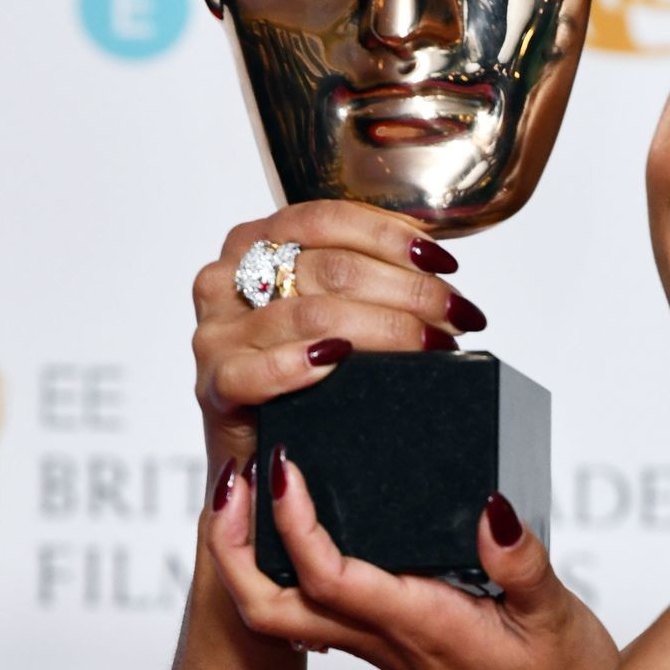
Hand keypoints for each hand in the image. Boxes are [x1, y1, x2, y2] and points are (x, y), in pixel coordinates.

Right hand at [191, 202, 483, 468]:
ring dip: (384, 329)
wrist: (257, 448)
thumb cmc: (300, 375)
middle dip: (408, 291)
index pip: (327, 220)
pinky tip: (339, 362)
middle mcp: (229, 279)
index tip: (443, 263)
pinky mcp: (214, 386)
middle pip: (331, 269)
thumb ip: (362, 275)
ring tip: (433, 345)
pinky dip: (302, 364)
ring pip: (311, 315)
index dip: (392, 237)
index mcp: (255, 243)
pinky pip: (258, 370)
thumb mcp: (330, 308)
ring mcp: (217, 333)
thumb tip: (436, 268)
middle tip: (455, 315)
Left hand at [205, 453, 620, 669]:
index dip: (294, 523)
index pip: (326, 578)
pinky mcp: (381, 641)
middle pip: (267, 607)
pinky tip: (296, 521)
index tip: (287, 468)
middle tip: (233, 481)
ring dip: (244, 554)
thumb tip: (493, 508)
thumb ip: (523, 562)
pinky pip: (307, 605)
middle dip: (231, 546)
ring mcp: (375, 643)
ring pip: (277, 610)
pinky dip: (280, 562)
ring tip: (249, 489)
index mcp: (417, 625)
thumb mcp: (556, 617)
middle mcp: (382, 637)